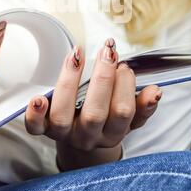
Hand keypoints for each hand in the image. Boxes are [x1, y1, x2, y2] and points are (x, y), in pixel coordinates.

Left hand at [25, 38, 161, 170]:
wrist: (80, 138)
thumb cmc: (106, 119)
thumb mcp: (128, 117)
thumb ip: (142, 106)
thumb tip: (156, 91)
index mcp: (111, 133)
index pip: (122, 112)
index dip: (124, 85)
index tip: (124, 66)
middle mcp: (88, 137)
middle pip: (95, 113)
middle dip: (103, 77)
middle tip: (108, 52)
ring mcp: (64, 134)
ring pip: (64, 115)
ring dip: (70, 81)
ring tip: (77, 55)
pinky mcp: (43, 129)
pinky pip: (35, 127)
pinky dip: (35, 114)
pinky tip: (37, 98)